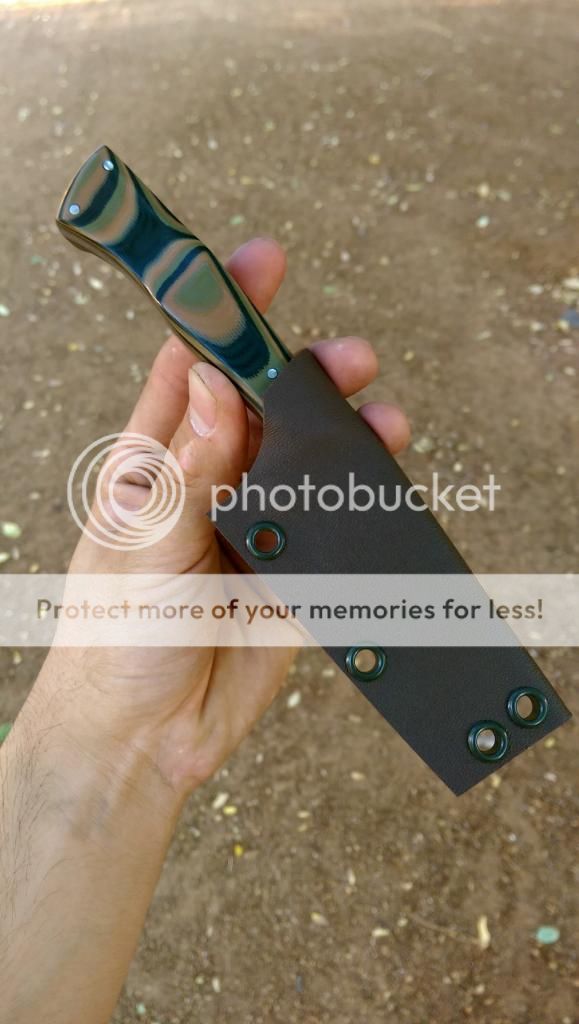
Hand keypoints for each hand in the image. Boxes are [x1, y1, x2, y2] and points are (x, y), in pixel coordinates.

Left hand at [39, 237, 409, 796]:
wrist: (143, 736)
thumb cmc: (115, 636)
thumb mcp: (142, 545)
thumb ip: (188, 470)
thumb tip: (221, 388)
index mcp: (157, 465)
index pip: (194, 371)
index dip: (226, 315)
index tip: (260, 266)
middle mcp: (211, 487)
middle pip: (267, 411)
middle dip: (308, 377)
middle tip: (348, 360)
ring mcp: (256, 530)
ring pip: (309, 466)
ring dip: (345, 439)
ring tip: (380, 422)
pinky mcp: (293, 577)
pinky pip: (334, 530)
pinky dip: (361, 506)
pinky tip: (382, 487)